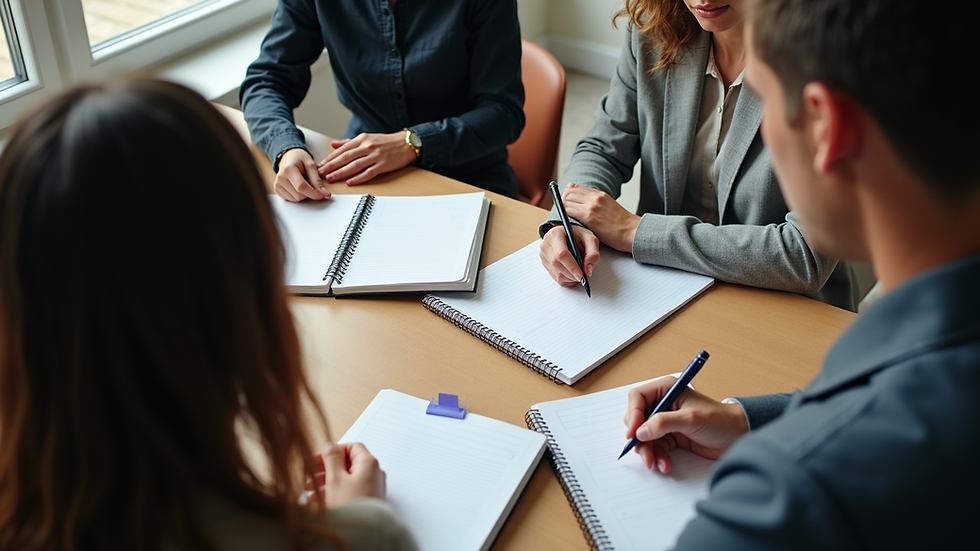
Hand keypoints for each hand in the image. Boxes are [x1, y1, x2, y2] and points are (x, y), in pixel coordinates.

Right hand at [275, 148, 330, 201]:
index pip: (301, 187)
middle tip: (310, 182)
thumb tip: (324, 194)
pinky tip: (297, 186)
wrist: (289, 157)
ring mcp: (277, 185)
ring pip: (296, 199)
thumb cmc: (300, 159)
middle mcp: (280, 178)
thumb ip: (317, 180)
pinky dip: (297, 195)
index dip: (314, 193)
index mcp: (288, 169)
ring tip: (303, 182)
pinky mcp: (277, 190)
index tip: (323, 195)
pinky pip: (291, 200)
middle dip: (309, 193)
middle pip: (299, 196)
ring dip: (303, 194)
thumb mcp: (311, 165)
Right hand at [315, 442, 385, 508]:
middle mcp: (374, 474)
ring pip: (347, 479)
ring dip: (327, 483)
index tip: (318, 459)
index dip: (333, 451)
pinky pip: (350, 491)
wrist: (362, 534)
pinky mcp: (368, 501)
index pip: (352, 447)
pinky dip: (335, 492)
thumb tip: (330, 446)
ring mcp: (372, 488)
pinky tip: (320, 502)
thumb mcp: (335, 479)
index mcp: (369, 463)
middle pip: (348, 464)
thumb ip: (332, 459)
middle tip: (311, 476)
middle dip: (327, 469)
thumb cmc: (351, 506)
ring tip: (310, 493)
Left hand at [318, 132, 416, 185]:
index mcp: (362, 139)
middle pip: (346, 157)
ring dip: (341, 172)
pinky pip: (369, 172)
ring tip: (331, 178)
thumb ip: (349, 143)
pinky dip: (359, 178)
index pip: (342, 150)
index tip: (321, 165)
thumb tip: (333, 145)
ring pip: (355, 165)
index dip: (330, 158)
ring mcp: (376, 155)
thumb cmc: (386, 142)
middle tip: (321, 173)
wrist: (406, 143)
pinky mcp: (384, 164)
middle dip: (332, 166)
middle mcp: (368, 146)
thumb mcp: (367, 138)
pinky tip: (350, 182)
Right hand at [539, 224, 600, 286]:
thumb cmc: (578, 236)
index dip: (572, 266)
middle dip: (572, 273)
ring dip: (571, 277)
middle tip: (583, 275)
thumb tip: (588, 270)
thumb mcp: (590, 239)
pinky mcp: (545, 264)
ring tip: (579, 270)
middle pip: (557, 264)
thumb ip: (592, 253)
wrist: (569, 236)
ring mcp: (543, 256)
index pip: (561, 254)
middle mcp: (546, 245)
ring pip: (557, 274)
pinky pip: (556, 278)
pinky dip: (567, 279)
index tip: (582, 274)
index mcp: (556, 234)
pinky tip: (573, 272)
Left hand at [561, 183, 639, 251]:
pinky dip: (564, 216)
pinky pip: (568, 211)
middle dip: (562, 201)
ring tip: (566, 219)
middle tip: (563, 212)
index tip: (566, 203)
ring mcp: (592, 206)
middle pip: (568, 191)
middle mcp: (595, 197)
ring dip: (563, 209)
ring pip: (566, 200)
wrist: (633, 232)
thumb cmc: (622, 225)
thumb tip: (583, 206)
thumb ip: (597, 204)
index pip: (574, 187)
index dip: (566, 195)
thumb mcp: (609, 207)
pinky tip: (568, 223)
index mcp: (599, 194)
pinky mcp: (589, 217)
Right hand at [624, 376, 747, 472]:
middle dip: (639, 437)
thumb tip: (641, 431)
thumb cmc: (720, 420)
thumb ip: (664, 423)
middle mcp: (663, 404)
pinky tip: (665, 464)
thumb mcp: (691, 419)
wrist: (737, 437)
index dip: (632, 414)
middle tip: (643, 451)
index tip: (633, 432)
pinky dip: (657, 457)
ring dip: (648, 451)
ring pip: (644, 437)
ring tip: (655, 462)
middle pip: (637, 419)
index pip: (638, 398)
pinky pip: (655, 447)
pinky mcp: (671, 437)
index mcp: (667, 390)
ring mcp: (666, 422)